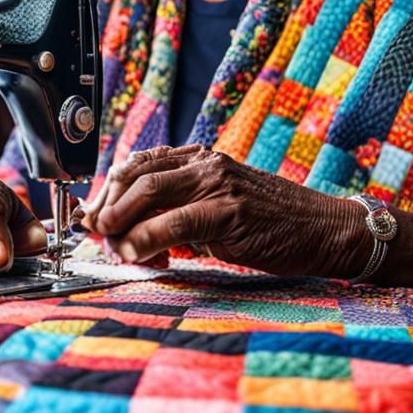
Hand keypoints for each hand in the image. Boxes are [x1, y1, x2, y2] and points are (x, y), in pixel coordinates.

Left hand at [83, 145, 360, 276]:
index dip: (106, 189)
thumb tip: (129, 235)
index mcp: (198, 159)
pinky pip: (176, 221)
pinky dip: (147, 238)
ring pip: (149, 192)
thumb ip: (178, 214)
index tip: (89, 216)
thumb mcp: (217, 209)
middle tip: (95, 233)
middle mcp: (204, 163)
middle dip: (106, 204)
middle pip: (135, 173)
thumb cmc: (268, 225)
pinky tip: (137, 252)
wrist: (323, 229)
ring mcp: (217, 183)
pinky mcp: (230, 210)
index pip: (137, 163)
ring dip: (120, 221)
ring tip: (111, 244)